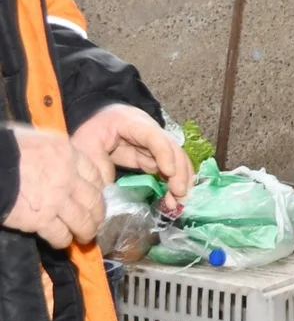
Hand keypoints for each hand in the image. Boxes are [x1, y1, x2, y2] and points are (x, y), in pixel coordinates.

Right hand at [6, 128, 105, 248]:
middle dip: (98, 213)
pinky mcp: (41, 219)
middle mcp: (69, 178)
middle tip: (97, 221)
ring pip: (83, 220)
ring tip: (85, 237)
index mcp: (68, 155)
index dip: (99, 188)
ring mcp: (57, 200)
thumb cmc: (6, 147)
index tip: (98, 196)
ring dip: (86, 230)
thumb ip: (51, 151)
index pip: (95, 174)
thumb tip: (50, 155)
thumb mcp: (37, 139)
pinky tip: (62, 242)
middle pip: (93, 199)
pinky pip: (60, 234)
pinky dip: (63, 240)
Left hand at [72, 104, 194, 205]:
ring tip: (177, 201)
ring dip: (181, 180)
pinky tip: (173, 197)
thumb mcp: (86, 143)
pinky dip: (173, 183)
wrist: (97, 118)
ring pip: (176, 160)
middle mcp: (151, 132)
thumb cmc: (91, 128)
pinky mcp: (153, 157)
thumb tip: (110, 190)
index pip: (155, 137)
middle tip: (178, 194)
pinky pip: (168, 169)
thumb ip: (98, 164)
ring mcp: (155, 145)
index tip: (169, 173)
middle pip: (173, 149)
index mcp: (133, 124)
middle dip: (179, 172)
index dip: (164, 153)